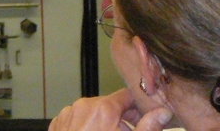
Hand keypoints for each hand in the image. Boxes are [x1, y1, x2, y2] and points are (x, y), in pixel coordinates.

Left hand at [50, 88, 172, 130]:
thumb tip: (164, 112)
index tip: (142, 118)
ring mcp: (68, 113)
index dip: (137, 107)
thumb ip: (148, 128)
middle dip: (121, 117)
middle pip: (109, 104)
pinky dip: (86, 126)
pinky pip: (76, 118)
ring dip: (103, 121)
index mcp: (104, 107)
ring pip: (92, 111)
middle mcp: (84, 105)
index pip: (126, 95)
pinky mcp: (58, 122)